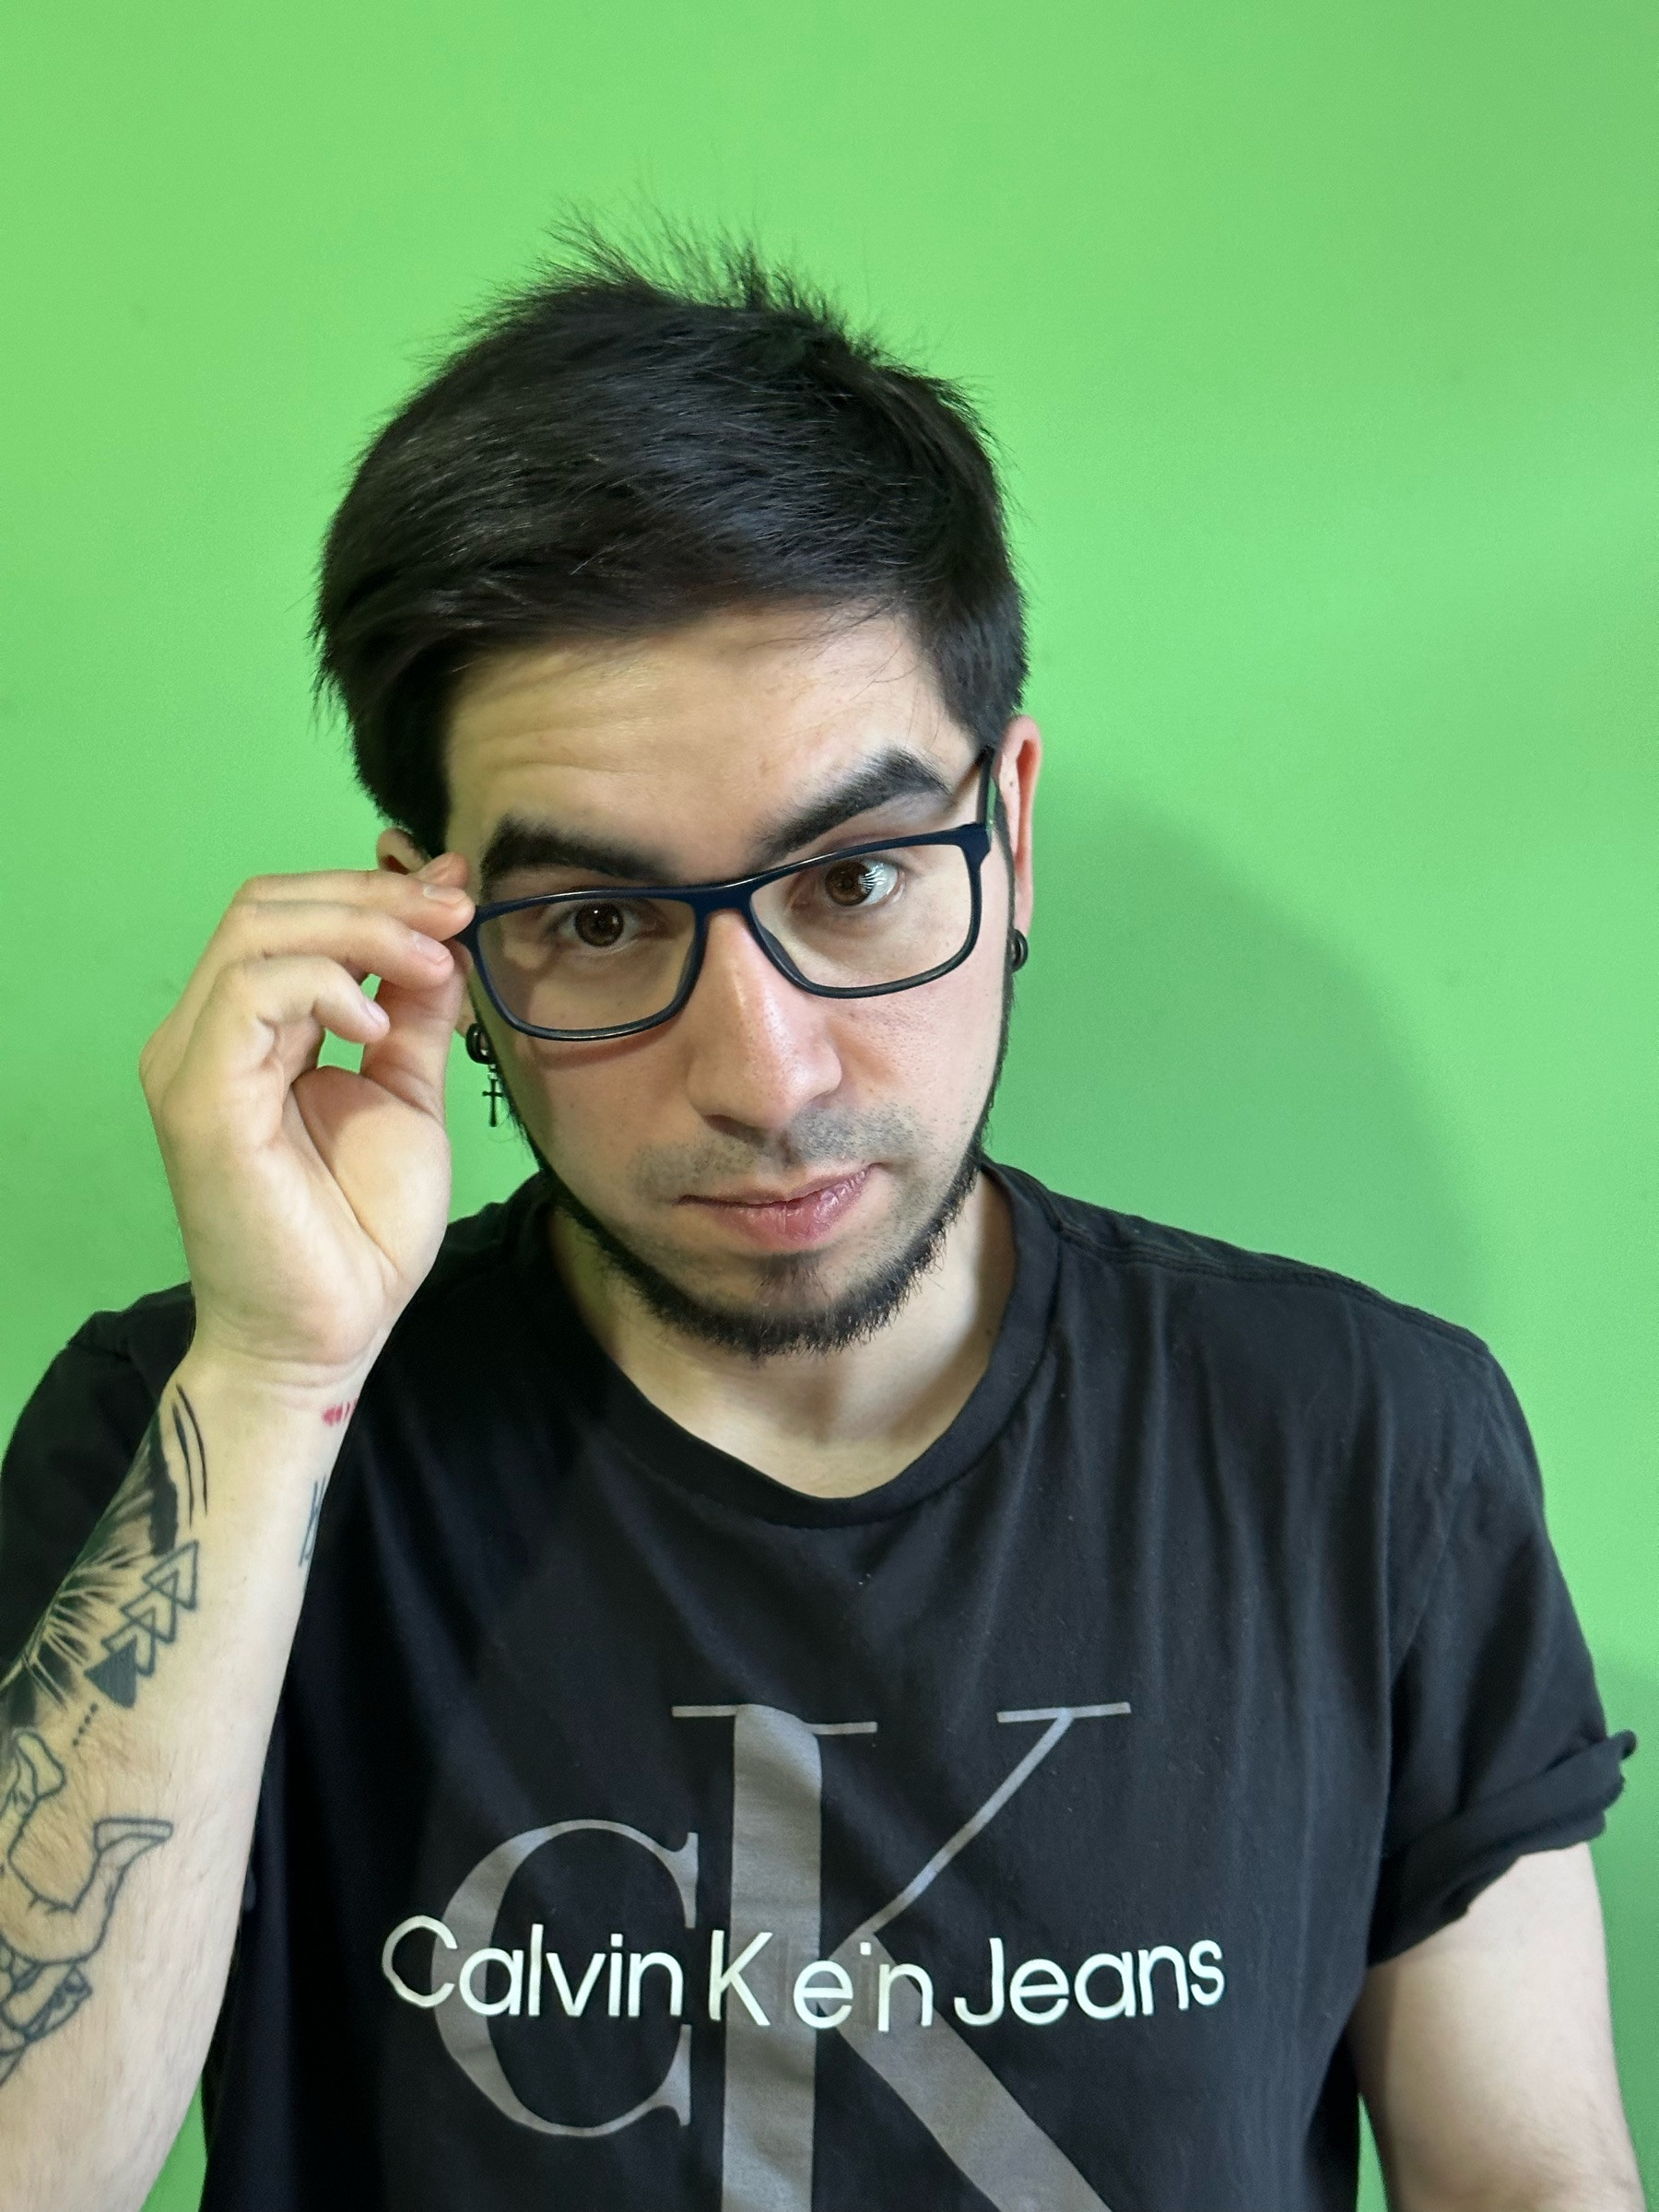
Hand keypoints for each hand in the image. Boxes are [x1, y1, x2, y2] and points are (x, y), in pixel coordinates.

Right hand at [139, 854, 475, 1391]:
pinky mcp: (201, 1097)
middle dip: (374, 894)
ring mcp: (196, 1061)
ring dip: (361, 928)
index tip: (458, 895)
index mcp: (252, 1030)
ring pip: (257, 930)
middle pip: (268, 903)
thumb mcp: (406, 1094)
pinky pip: (248, 993)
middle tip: (456, 911)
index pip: (291, 914)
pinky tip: (377, 1024)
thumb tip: (446, 930)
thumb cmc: (360, 1231)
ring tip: (433, 963)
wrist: (331, 1331)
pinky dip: (323, 983)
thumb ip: (417, 1014)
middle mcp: (208, 1034)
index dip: (376, 889)